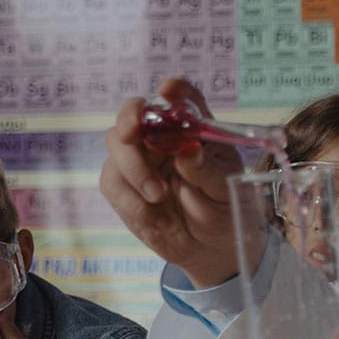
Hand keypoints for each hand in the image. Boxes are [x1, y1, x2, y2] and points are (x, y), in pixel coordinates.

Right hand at [98, 77, 241, 287]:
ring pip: (116, 145)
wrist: (211, 247)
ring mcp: (139, 159)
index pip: (184, 98)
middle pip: (134, 113)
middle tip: (132, 135)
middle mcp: (163, 137)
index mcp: (195, 129)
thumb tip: (188, 149)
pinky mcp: (123, 185)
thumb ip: (207, 169)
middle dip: (129, 120)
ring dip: (134, 170)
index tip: (168, 90)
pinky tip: (153, 215)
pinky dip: (130, 199)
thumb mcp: (225, 190)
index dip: (175, 90)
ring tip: (160, 197)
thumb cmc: (224, 209)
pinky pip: (112, 182)